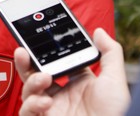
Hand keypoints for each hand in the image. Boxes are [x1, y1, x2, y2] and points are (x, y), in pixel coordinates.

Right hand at [15, 28, 130, 115]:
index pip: (53, 63)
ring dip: (31, 81)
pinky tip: (45, 101)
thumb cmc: (116, 113)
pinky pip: (26, 112)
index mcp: (75, 82)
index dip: (43, 52)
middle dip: (25, 62)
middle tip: (23, 51)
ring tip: (45, 78)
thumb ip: (109, 53)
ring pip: (27, 91)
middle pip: (34, 75)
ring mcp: (51, 109)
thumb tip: (99, 32)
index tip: (39, 40)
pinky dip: (32, 104)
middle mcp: (61, 95)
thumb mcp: (114, 80)